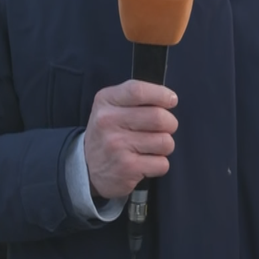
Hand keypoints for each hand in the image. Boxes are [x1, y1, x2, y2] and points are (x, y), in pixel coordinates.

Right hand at [84, 80, 178, 199]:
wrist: (87, 167)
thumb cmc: (109, 132)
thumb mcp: (111, 106)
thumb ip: (135, 97)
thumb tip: (170, 98)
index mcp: (105, 100)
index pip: (138, 91)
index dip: (161, 94)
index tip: (172, 100)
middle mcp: (108, 121)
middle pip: (158, 117)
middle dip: (170, 123)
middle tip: (165, 127)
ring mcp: (117, 146)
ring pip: (165, 141)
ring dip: (165, 145)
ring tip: (152, 146)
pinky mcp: (127, 168)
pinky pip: (162, 163)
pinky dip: (159, 164)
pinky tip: (146, 162)